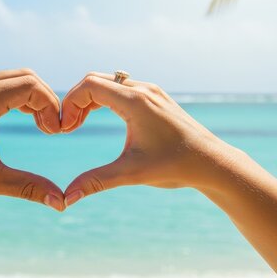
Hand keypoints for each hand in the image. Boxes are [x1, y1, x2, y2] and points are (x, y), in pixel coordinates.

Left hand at [0, 69, 65, 236]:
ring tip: (40, 126)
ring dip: (31, 98)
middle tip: (51, 129)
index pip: (31, 86)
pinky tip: (21, 119)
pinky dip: (15, 97)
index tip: (55, 132)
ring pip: (11, 78)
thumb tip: (61, 202)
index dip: (51, 106)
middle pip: (25, 76)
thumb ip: (27, 186)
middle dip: (45, 100)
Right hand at [61, 72, 231, 205]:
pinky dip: (104, 98)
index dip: (69, 104)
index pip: (89, 85)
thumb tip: (67, 198)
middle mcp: (143, 90)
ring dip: (89, 99)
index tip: (65, 128)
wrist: (211, 162)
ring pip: (108, 82)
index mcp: (135, 102)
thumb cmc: (175, 167)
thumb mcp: (131, 174)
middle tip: (68, 127)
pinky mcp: (156, 98)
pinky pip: (121, 87)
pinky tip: (98, 118)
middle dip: (76, 101)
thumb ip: (96, 182)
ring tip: (78, 124)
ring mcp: (151, 92)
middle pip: (95, 79)